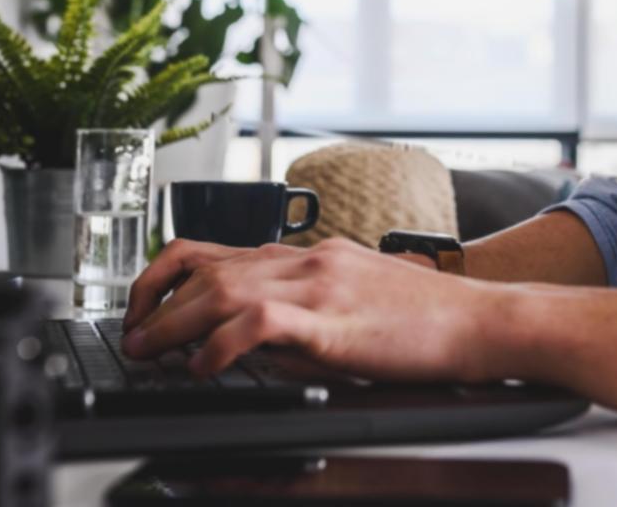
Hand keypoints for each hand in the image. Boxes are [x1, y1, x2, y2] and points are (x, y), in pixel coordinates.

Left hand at [119, 237, 505, 381]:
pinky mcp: (334, 321)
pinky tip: (204, 367)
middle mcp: (309, 259)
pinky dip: (219, 345)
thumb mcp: (357, 299)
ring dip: (172, 323)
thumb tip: (253, 336)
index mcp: (312, 254)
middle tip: (132, 336)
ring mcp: (321, 286)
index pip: (220, 250)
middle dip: (156, 303)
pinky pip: (259, 323)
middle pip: (208, 268)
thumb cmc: (429, 319)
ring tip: (148, 352)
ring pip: (222, 289)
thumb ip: (308, 306)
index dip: (169, 275)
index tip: (146, 304)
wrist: (483, 320)